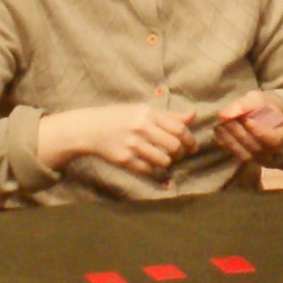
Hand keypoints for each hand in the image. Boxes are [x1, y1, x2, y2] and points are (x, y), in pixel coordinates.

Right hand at [36, 100, 198, 176]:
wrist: (90, 129)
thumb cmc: (120, 118)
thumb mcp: (143, 110)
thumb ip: (168, 115)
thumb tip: (193, 115)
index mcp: (148, 113)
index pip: (179, 128)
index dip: (190, 140)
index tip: (192, 147)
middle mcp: (141, 127)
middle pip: (174, 146)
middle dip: (181, 153)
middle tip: (180, 155)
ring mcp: (132, 144)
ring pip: (163, 160)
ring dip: (168, 163)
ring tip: (165, 160)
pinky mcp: (124, 159)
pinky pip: (148, 170)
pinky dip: (155, 171)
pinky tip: (154, 167)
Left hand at [208, 91, 282, 163]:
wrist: (266, 115)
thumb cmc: (265, 105)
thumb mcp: (258, 99)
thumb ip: (243, 105)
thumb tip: (222, 115)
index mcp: (282, 135)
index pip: (271, 139)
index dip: (258, 130)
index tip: (246, 118)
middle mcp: (272, 152)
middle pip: (255, 146)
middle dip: (239, 132)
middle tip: (227, 118)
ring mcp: (258, 158)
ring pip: (244, 153)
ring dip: (229, 138)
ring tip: (221, 123)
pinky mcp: (246, 158)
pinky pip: (235, 155)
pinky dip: (225, 143)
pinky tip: (219, 130)